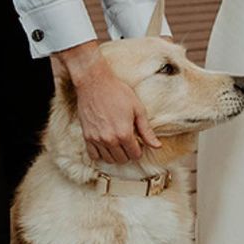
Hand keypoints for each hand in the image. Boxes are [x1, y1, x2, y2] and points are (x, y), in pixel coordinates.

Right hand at [67, 49, 161, 163]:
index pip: (135, 155)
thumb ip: (147, 130)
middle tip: (128, 140)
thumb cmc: (118, 92)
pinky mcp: (87, 136)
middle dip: (128, 152)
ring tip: (118, 142)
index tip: (138, 141)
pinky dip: (100, 154)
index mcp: (124, 134)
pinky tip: (105, 144)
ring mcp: (97, 139)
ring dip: (115, 154)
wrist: (95, 83)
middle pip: (123, 159)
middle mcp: (110, 140)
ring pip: (109, 159)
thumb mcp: (138, 109)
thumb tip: (157, 146)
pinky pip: (93, 156)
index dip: (139, 149)